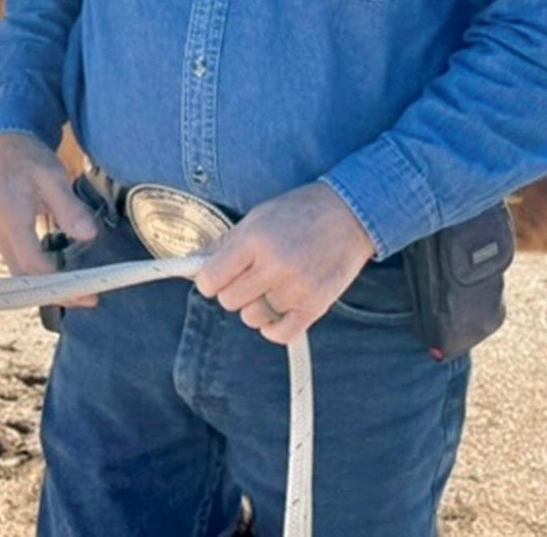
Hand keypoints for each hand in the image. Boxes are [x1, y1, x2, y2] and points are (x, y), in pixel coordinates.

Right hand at [0, 133, 101, 305]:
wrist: (6, 148)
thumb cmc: (29, 159)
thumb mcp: (53, 176)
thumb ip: (69, 208)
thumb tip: (89, 235)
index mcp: (12, 221)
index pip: (34, 266)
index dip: (61, 284)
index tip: (89, 292)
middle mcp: (2, 236)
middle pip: (26, 281)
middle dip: (58, 294)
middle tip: (91, 299)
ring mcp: (2, 240)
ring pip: (23, 277)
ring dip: (51, 288)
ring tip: (84, 291)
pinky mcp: (7, 239)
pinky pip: (23, 267)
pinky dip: (43, 276)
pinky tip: (67, 275)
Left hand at [194, 182, 375, 345]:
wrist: (350, 213)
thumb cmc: (301, 212)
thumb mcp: (258, 217)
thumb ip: (227, 244)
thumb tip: (195, 265)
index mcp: (255, 239)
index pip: (210, 279)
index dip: (209, 280)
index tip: (216, 278)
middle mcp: (274, 265)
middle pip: (229, 301)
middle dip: (234, 290)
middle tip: (250, 276)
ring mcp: (296, 288)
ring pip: (252, 318)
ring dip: (257, 306)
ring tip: (273, 285)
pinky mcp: (315, 305)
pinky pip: (279, 334)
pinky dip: (274, 328)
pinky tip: (278, 309)